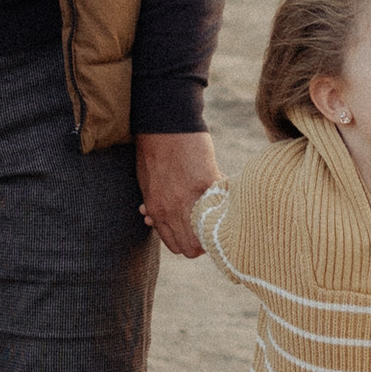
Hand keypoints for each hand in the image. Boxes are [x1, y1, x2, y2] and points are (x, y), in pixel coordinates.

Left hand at [135, 127, 218, 258]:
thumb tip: (150, 220)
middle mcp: (172, 210)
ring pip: (209, 233)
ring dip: (216, 226)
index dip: (188, 243)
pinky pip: (221, 204)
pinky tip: (223, 191)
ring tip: (219, 213)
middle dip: (203, 241)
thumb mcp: (146, 182)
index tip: (195, 234)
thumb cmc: (153, 150)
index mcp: (157, 210)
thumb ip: (152, 204)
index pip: (176, 245)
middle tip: (210, 225)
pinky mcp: (208, 182)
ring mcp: (190, 198)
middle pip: (193, 247)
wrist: (164, 124)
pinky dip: (225, 201)